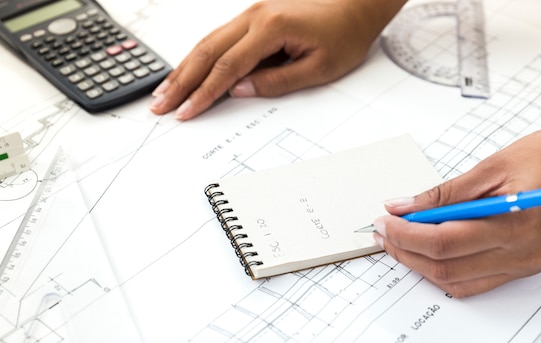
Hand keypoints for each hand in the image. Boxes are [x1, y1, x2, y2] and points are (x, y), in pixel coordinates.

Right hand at [149, 0, 405, 119]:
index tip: (186, 112)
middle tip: (160, 104)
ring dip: (184, 67)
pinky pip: (219, 37)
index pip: (227, 67)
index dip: (204, 93)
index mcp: (270, 27)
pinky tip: (189, 69)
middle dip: (181, 81)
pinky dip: (200, 55)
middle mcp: (254, 16)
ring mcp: (252, 13)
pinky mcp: (254, 16)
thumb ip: (277, 81)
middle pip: (206, 51)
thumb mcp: (319, 67)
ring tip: (165, 90)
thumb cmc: (345, 32)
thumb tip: (240, 91)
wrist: (358, 3)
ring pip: (208, 41)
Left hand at [373, 104, 540, 296]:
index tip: (382, 220)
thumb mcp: (494, 164)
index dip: (404, 234)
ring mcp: (527, 263)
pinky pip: (478, 280)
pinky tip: (430, 250)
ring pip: (458, 281)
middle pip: (445, 266)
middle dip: (405, 251)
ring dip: (422, 265)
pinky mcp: (529, 264)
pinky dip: (447, 269)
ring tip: (399, 240)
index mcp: (514, 223)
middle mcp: (522, 253)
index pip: (442, 242)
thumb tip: (403, 205)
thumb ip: (445, 192)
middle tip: (383, 231)